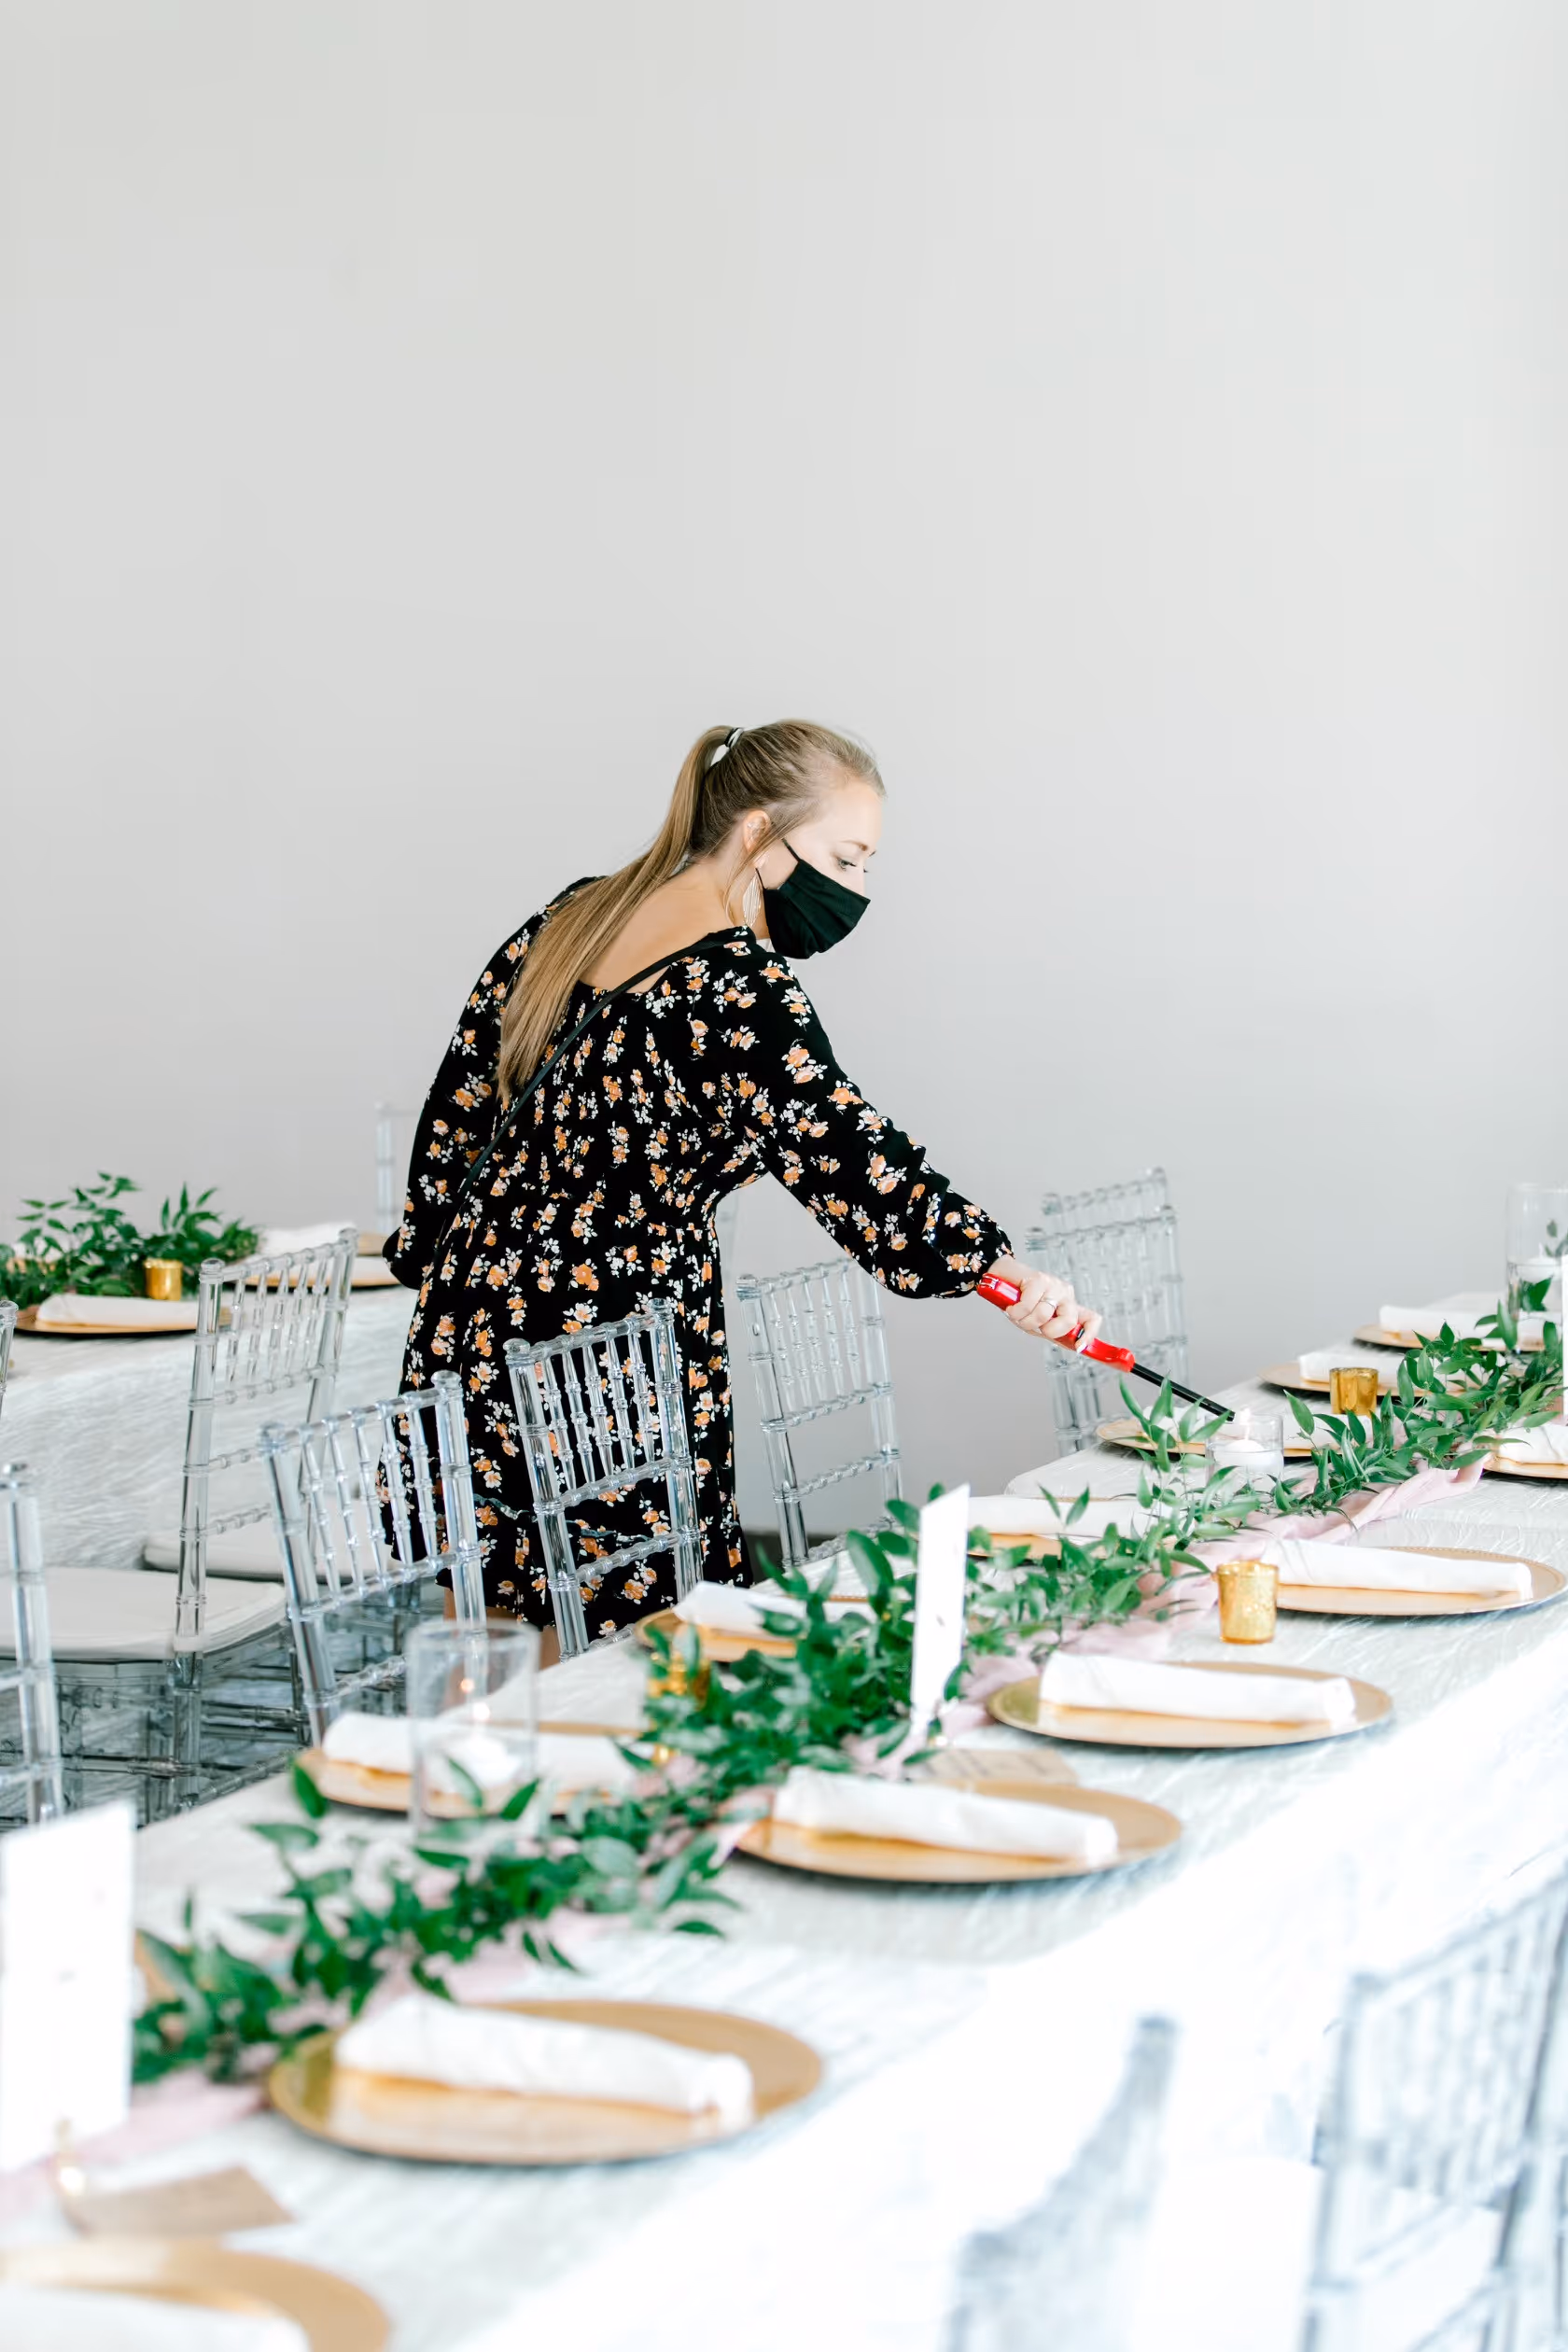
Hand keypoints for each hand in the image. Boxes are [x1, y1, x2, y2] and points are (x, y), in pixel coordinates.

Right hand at [984, 1255, 1102, 1349]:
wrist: (999, 1279)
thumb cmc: (1018, 1301)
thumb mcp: (1036, 1323)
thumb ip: (1053, 1333)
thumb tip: (1073, 1347)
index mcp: (1067, 1307)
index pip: (1091, 1319)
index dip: (1089, 1334)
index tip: (1078, 1347)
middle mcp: (1065, 1295)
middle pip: (1069, 1320)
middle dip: (1048, 1330)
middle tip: (1034, 1324)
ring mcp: (1054, 1286)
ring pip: (1044, 1314)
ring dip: (1024, 1320)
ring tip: (1017, 1313)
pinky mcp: (1039, 1279)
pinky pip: (1027, 1305)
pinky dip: (1016, 1311)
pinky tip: (1012, 1307)